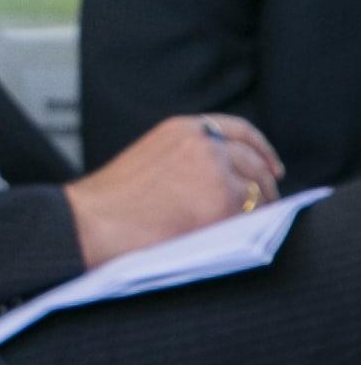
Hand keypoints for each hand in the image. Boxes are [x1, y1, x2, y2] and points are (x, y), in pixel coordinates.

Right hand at [65, 114, 282, 266]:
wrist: (91, 222)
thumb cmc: (110, 203)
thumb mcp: (150, 159)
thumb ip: (186, 158)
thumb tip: (224, 177)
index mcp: (181, 129)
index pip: (238, 129)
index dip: (261, 148)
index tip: (272, 166)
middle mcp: (204, 144)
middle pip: (254, 160)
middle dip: (266, 183)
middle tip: (269, 201)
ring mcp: (215, 173)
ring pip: (256, 190)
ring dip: (258, 207)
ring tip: (251, 224)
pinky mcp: (222, 203)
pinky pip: (250, 216)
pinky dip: (249, 226)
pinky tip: (236, 236)